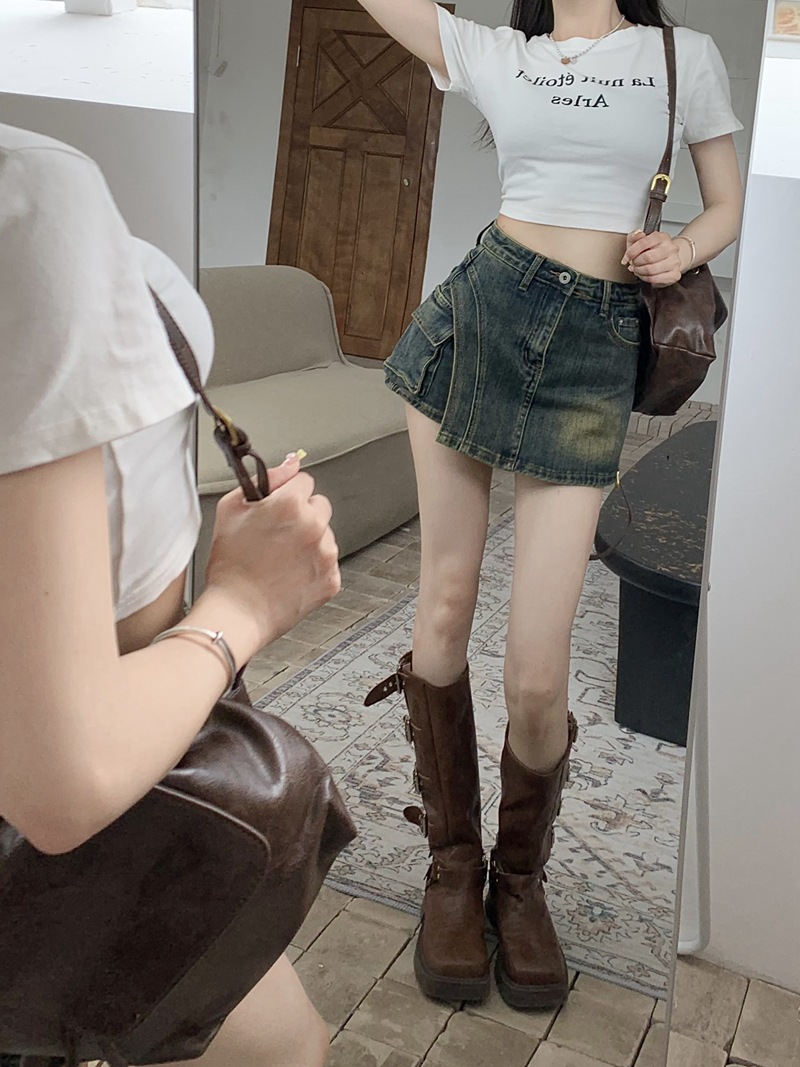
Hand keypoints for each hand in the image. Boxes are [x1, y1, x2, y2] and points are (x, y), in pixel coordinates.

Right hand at [204, 454, 340, 650]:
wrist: (236, 612)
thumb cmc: (229, 565)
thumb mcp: (232, 509)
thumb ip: (266, 479)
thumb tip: (290, 462)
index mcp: (290, 504)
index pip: (304, 480)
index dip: (286, 493)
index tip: (276, 507)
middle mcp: (314, 526)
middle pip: (319, 505)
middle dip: (302, 514)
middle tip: (277, 534)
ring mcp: (326, 554)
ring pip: (325, 534)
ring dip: (309, 540)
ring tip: (280, 558)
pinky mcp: (332, 579)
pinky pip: (328, 562)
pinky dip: (313, 566)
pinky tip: (289, 574)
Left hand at [623, 230, 686, 287]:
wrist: (669, 258)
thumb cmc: (653, 250)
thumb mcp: (640, 241)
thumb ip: (634, 236)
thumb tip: (637, 234)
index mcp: (662, 237)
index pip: (644, 242)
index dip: (631, 252)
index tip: (626, 258)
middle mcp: (671, 248)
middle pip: (648, 257)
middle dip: (636, 263)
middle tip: (633, 264)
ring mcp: (674, 261)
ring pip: (650, 270)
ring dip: (639, 271)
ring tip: (637, 269)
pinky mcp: (675, 274)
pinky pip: (655, 279)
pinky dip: (645, 278)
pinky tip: (644, 275)